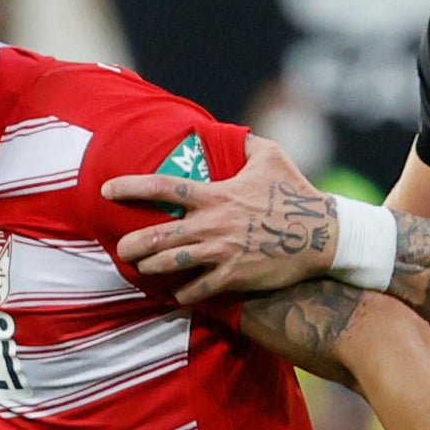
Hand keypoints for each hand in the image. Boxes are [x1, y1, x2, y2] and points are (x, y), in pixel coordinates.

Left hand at [101, 137, 334, 303]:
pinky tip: (177, 296)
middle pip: (159, 235)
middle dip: (133, 244)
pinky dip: (185, 294)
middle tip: (120, 249)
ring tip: (140, 270)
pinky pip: (200, 289)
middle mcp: (212, 224)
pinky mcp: (235, 276)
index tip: (106, 190)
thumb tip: (237, 132)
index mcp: (215, 194)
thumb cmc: (296, 192)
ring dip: (152, 268)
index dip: (130, 187)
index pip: (163, 187)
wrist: (322, 234)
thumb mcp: (271, 156)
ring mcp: (222, 252)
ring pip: (173, 264)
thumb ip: (246, 144)